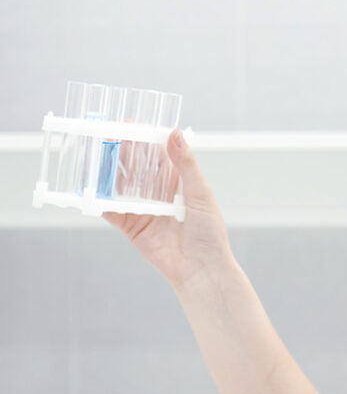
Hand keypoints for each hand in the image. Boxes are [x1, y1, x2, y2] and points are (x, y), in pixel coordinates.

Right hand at [104, 129, 234, 289]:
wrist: (202, 270)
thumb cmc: (209, 234)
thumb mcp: (200, 193)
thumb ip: (185, 164)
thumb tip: (173, 133)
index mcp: (177, 182)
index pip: (155, 154)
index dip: (141, 138)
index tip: (127, 123)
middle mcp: (158, 194)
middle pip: (134, 167)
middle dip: (119, 151)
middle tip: (103, 134)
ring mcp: (143, 210)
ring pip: (120, 186)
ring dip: (106, 171)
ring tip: (92, 155)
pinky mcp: (132, 228)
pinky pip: (112, 211)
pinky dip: (100, 200)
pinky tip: (90, 187)